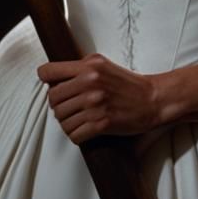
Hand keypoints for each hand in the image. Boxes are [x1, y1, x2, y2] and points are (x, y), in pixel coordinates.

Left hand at [37, 53, 159, 144]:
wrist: (152, 99)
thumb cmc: (126, 83)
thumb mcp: (101, 64)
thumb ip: (79, 67)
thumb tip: (54, 76)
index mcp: (87, 67)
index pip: (48, 72)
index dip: (46, 80)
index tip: (51, 85)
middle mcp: (89, 84)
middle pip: (53, 99)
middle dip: (57, 105)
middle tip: (67, 107)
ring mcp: (94, 105)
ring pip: (62, 119)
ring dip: (66, 122)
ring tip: (76, 119)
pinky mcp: (101, 124)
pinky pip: (74, 134)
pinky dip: (76, 134)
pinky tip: (83, 130)